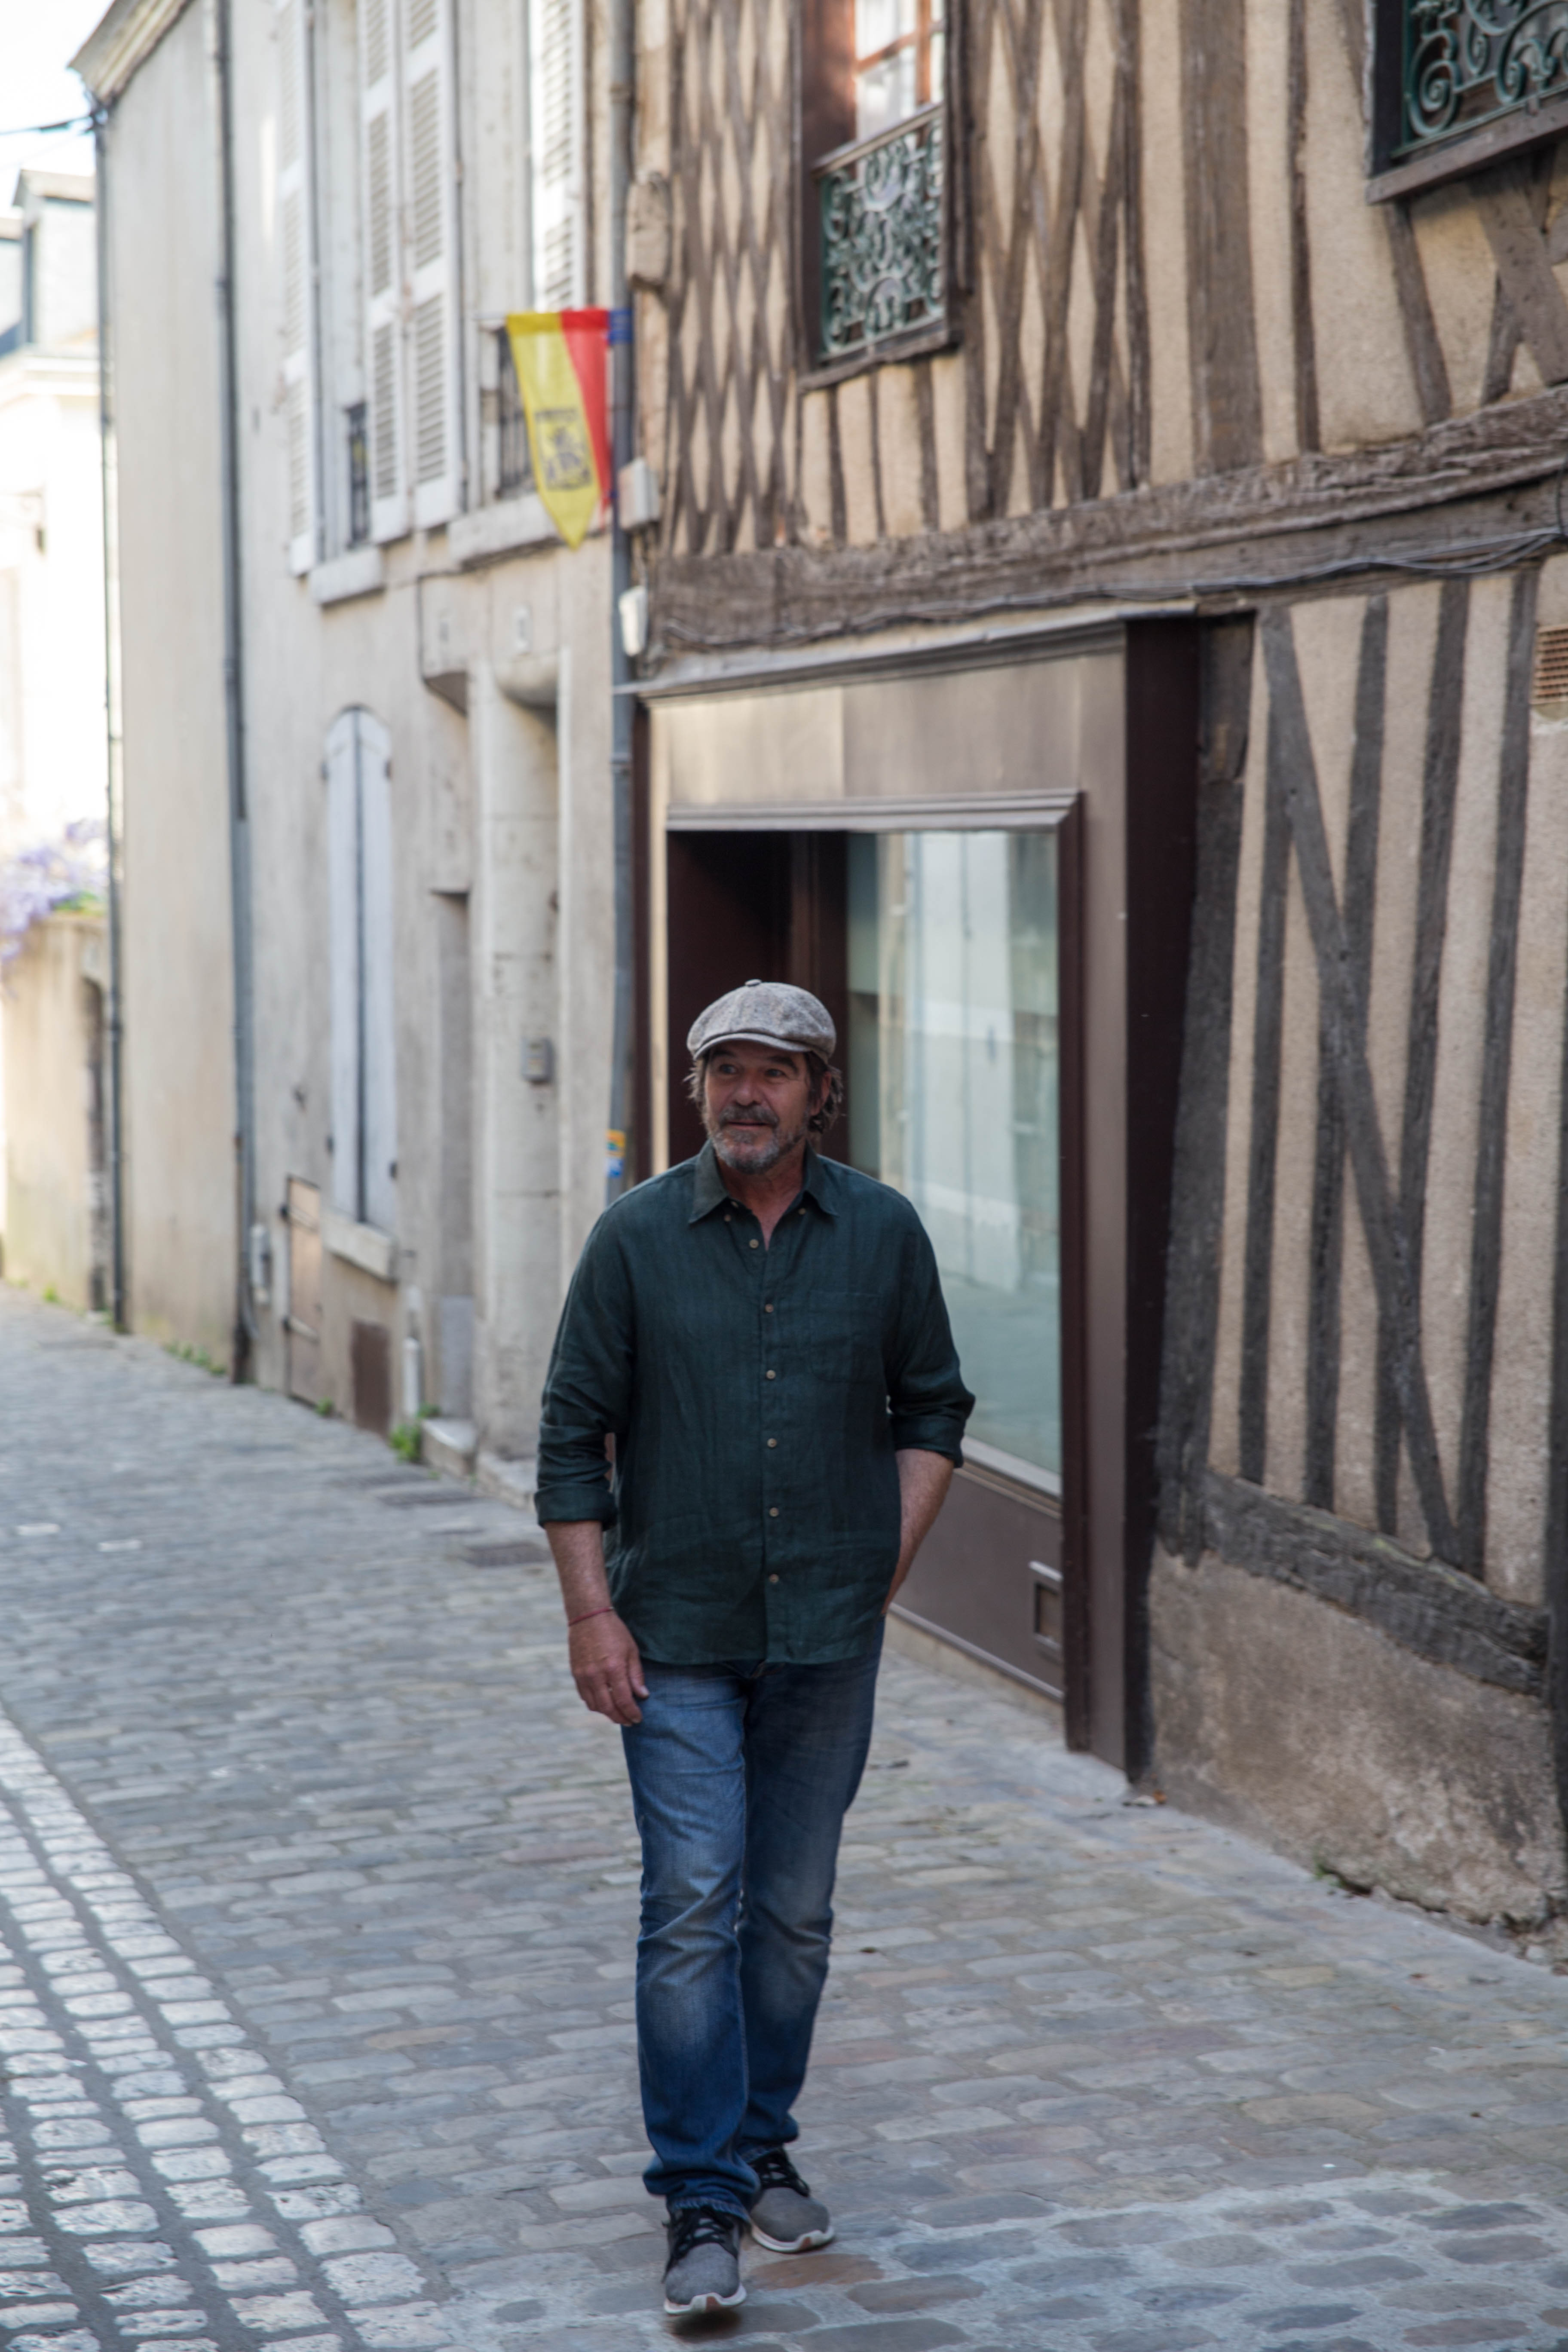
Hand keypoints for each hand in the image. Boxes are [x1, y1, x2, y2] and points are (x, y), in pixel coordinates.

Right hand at [569, 1610, 648, 1724]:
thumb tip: (642, 1696)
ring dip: (607, 1713)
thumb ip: (636, 1675)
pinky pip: (584, 1696)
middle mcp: (596, 1675)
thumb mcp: (631, 1650)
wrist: (588, 1617)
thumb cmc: (614, 1632)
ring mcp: (583, 1675)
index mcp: (613, 1668)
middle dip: (620, 1718)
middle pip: (608, 1708)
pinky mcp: (575, 1674)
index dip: (632, 1713)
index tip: (638, 1719)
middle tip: (629, 1721)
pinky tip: (604, 1702)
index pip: (624, 1700)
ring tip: (618, 1713)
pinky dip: (595, 1703)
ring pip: (594, 1705)